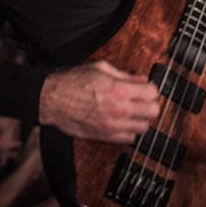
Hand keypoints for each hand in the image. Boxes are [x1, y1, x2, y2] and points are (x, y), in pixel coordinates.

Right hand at [39, 62, 161, 147]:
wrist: (52, 99)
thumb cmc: (73, 81)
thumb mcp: (101, 68)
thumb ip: (126, 75)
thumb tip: (142, 79)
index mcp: (118, 89)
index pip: (152, 93)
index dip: (151, 89)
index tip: (147, 89)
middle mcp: (118, 109)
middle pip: (153, 112)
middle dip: (150, 104)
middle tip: (143, 101)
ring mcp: (112, 124)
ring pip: (144, 127)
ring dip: (141, 119)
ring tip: (133, 112)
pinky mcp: (104, 136)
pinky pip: (129, 138)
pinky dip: (130, 131)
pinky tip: (123, 122)